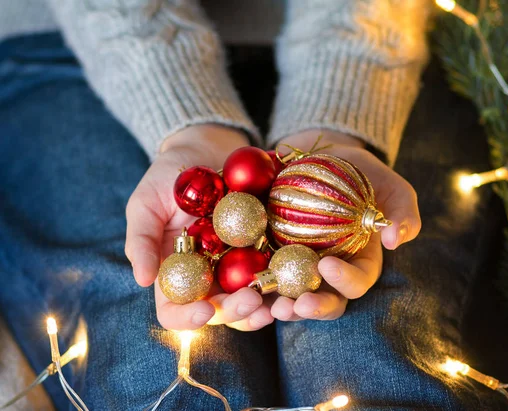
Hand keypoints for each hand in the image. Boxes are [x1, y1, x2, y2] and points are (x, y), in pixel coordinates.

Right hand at [125, 125, 273, 330]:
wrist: (206, 149)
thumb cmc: (168, 177)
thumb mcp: (145, 203)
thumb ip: (142, 239)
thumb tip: (142, 279)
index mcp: (174, 272)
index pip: (174, 310)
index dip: (186, 319)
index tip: (203, 311)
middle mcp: (205, 276)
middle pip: (218, 310)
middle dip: (234, 313)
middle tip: (250, 301)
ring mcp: (234, 265)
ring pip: (247, 299)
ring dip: (261, 307)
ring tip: (274, 304)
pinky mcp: (261, 249)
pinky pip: (272, 272)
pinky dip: (281, 281)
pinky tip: (292, 282)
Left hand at [269, 130, 420, 320]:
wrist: (321, 156)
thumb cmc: (361, 173)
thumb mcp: (390, 186)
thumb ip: (403, 212)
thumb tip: (397, 241)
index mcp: (361, 261)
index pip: (358, 281)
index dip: (345, 281)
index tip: (328, 266)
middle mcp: (331, 272)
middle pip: (326, 302)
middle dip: (313, 308)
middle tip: (296, 305)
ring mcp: (301, 266)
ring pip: (294, 297)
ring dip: (283, 307)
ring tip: (270, 307)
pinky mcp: (272, 256)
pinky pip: (265, 277)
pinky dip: (257, 286)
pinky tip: (245, 288)